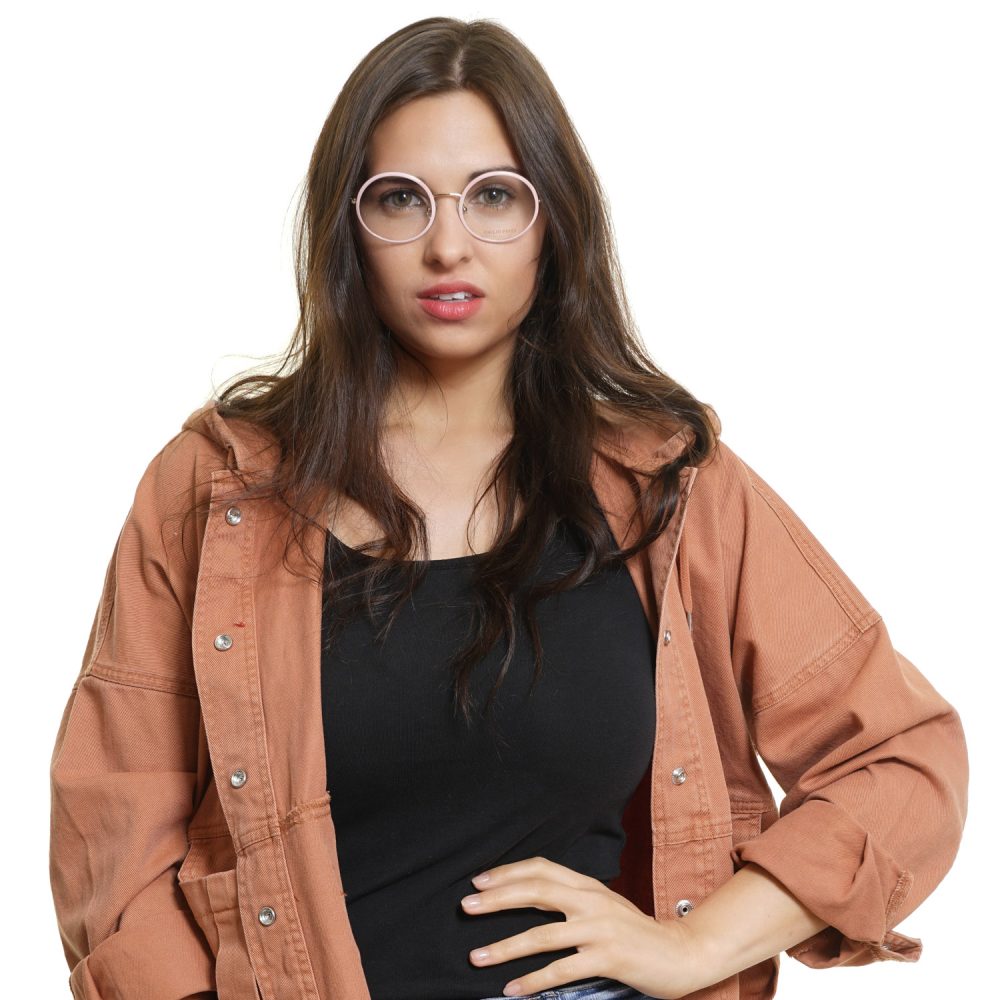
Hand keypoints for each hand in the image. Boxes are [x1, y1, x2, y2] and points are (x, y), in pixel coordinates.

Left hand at [461, 856, 704, 998]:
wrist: (680, 953)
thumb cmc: (634, 932)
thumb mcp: (603, 905)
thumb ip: (572, 898)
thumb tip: (529, 895)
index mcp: (587, 885)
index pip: (541, 868)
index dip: (508, 872)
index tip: (478, 881)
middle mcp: (591, 901)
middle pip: (535, 891)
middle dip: (496, 899)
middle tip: (466, 906)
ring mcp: (599, 929)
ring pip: (542, 934)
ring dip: (505, 947)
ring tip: (477, 956)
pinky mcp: (607, 958)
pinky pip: (562, 970)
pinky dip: (533, 981)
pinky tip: (512, 990)